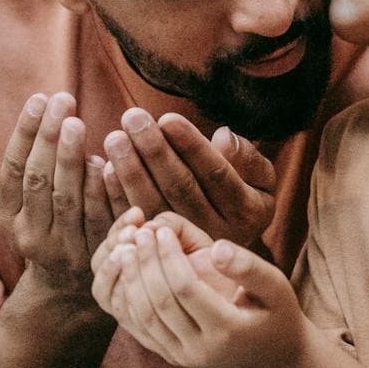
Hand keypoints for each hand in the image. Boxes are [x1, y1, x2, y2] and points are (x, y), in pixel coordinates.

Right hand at [0, 92, 120, 293]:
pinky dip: (104, 188)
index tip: (39, 98)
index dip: (26, 133)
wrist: (67, 284)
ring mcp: (63, 247)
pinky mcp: (96, 253)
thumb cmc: (38, 223)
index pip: (13, 169)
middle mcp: (30, 235)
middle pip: (39, 180)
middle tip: (63, 100)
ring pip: (66, 198)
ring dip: (72, 158)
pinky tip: (109, 159)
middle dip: (49, 138)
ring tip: (78, 122)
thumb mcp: (8, 204)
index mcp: (5, 217)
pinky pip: (100, 217)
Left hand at [95, 215, 305, 367]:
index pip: (186, 289)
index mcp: (227, 330)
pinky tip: (127, 274)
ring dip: (131, 281)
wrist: (270, 354)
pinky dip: (128, 300)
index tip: (160, 229)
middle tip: (137, 234)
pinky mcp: (170, 356)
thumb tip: (217, 248)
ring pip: (144, 317)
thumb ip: (248, 267)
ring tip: (125, 249)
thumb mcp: (276, 286)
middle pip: (160, 302)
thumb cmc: (276, 311)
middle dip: (145, 265)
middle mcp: (200, 350)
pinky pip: (140, 328)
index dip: (169, 256)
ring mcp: (182, 357)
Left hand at [101, 112, 278, 255]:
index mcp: (246, 212)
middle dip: (154, 150)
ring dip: (130, 169)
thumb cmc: (243, 197)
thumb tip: (223, 136)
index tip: (168, 118)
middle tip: (132, 117)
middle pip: (180, 187)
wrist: (226, 251)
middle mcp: (215, 232)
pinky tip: (107, 169)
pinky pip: (133, 223)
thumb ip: (249, 159)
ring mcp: (183, 246)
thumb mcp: (262, 180)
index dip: (191, 146)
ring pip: (153, 204)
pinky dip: (118, 196)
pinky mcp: (156, 250)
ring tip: (115, 137)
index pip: (216, 174)